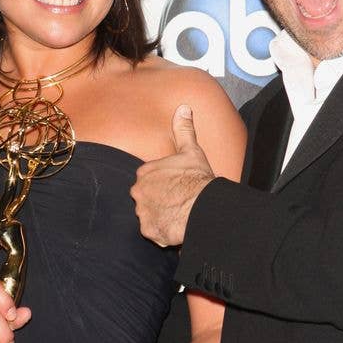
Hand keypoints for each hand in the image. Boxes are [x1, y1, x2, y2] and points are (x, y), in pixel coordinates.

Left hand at [131, 104, 213, 246]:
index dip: (164, 185)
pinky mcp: (149, 231)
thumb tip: (183, 108)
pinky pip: (154, 233)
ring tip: (179, 215)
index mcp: (145, 172)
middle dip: (160, 202)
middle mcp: (138, 192)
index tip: (176, 188)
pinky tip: (177, 227)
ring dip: (161, 217)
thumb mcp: (191, 150)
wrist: (203, 207)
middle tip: (178, 203)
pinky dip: (164, 233)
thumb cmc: (198, 179)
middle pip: (147, 198)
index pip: (149, 180)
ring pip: (150, 216)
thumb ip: (183, 129)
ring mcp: (143, 212)